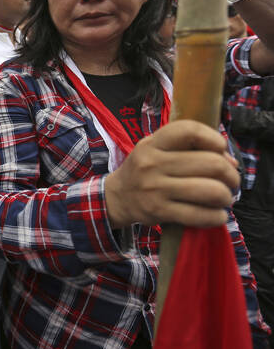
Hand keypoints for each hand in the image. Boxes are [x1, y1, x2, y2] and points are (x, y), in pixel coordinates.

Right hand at [105, 120, 238, 228]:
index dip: (215, 139)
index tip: (220, 150)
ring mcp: (155, 189)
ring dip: (225, 196)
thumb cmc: (146, 169)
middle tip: (230, 181)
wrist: (117, 197)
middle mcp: (152, 164)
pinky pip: (200, 215)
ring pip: (211, 191)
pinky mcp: (159, 211)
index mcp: (153, 144)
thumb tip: (231, 162)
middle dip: (231, 175)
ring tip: (222, 198)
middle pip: (211, 163)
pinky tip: (215, 215)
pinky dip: (216, 217)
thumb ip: (189, 148)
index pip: (190, 131)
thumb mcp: (157, 148)